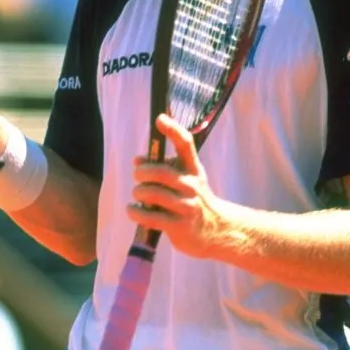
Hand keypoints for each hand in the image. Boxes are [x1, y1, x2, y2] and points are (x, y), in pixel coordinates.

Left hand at [127, 114, 225, 257]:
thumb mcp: (184, 179)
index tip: (160, 119)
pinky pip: (151, 217)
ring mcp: (187, 206)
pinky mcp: (179, 226)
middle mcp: (192, 185)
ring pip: (154, 194)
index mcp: (193, 169)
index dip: (173, 130)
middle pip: (162, 172)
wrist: (215, 230)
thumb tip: (137, 160)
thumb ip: (162, 168)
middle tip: (137, 175)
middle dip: (143, 172)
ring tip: (137, 194)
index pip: (186, 145)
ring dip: (139, 192)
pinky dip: (136, 212)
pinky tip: (133, 210)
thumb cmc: (193, 199)